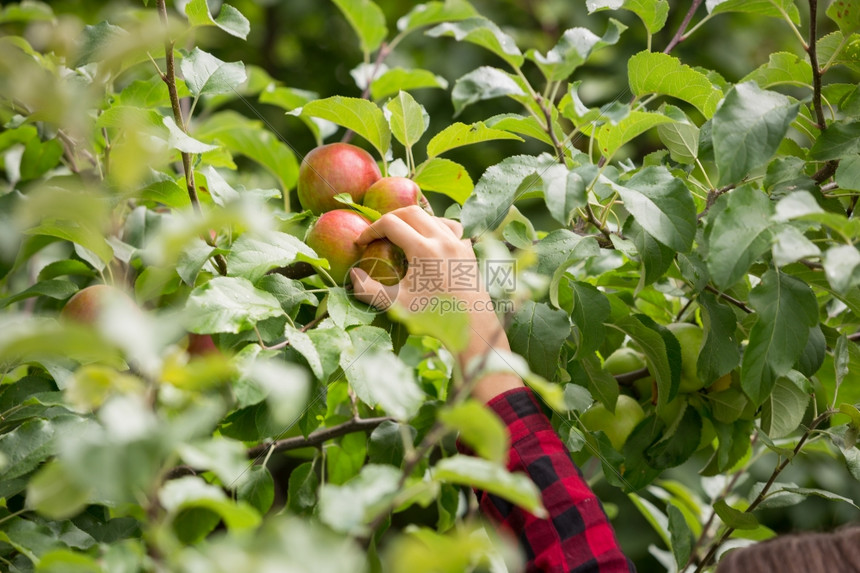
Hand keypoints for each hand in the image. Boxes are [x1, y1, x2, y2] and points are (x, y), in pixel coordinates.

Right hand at [349, 206, 522, 402]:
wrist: (472, 327)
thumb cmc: (433, 317)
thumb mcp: (396, 306)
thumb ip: (368, 291)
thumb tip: (352, 275)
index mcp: (424, 249)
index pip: (390, 223)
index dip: (370, 229)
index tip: (361, 243)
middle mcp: (443, 239)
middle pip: (411, 212)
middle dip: (390, 218)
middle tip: (377, 234)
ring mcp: (459, 243)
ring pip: (432, 217)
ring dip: (413, 221)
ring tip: (401, 236)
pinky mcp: (468, 250)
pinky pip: (451, 228)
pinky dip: (436, 228)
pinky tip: (429, 242)